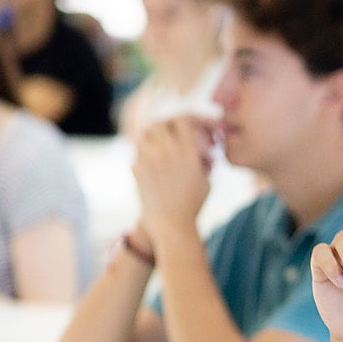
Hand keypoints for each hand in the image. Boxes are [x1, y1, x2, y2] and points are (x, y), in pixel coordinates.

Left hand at [132, 115, 215, 239]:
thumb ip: (204, 160)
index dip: (191, 118)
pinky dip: (145, 150)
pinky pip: (138, 150)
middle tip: (175, 131)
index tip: (196, 125)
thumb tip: (204, 150)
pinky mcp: (136, 167)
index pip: (184, 119)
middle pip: (162, 122)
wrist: (171, 223)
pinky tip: (153, 160)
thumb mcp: (206, 180)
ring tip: (161, 143)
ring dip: (154, 135)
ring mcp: (148, 157)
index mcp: (187, 150)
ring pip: (145, 133)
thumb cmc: (193, 204)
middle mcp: (166, 150)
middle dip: (169, 125)